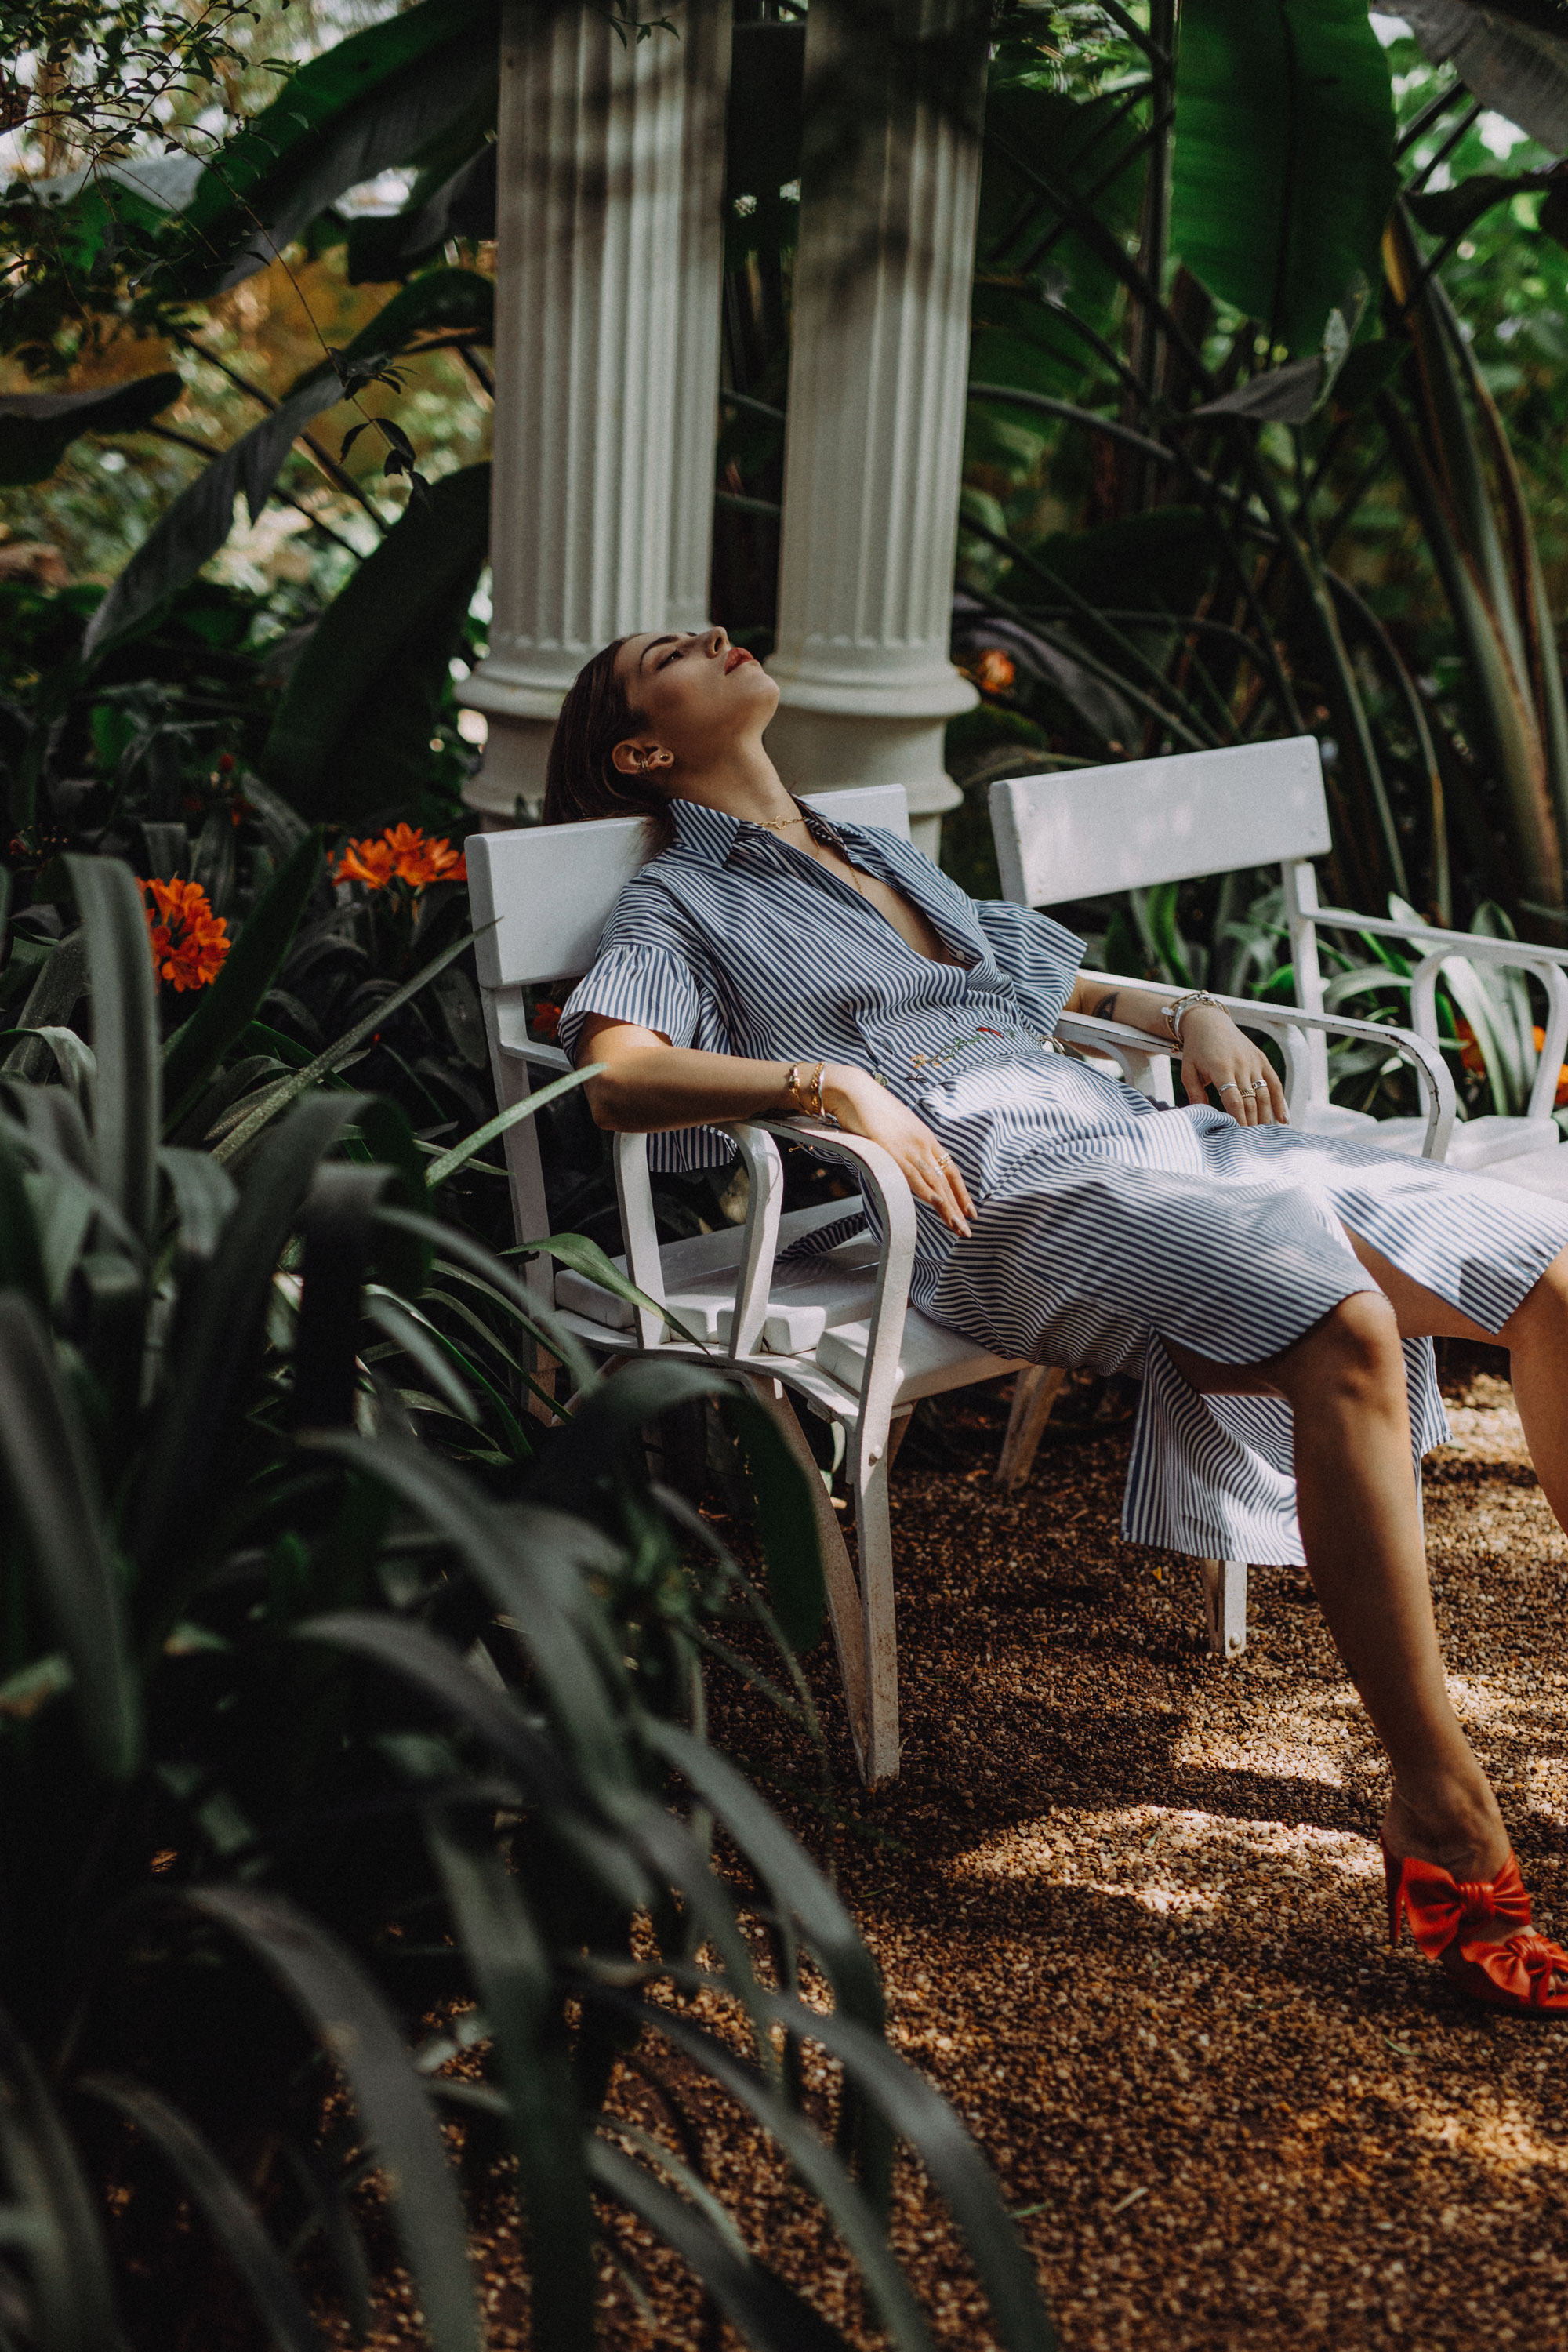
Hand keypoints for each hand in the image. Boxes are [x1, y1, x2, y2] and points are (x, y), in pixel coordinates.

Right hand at [820, 1065, 975, 1236]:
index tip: (970, 1210)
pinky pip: (913, 1176)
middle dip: (958, 1207)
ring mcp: (909, 1148)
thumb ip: (902, 1147)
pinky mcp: (892, 1151)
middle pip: (946, 1180)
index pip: (950, 1170)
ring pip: (934, 1182)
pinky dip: (927, 1192)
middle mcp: (922, 1143)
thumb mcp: (893, 1129)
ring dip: (948, 1207)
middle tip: (968, 1230)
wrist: (853, 1091)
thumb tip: (902, 1163)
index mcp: (925, 1137)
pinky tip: (938, 1205)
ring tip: (958, 1228)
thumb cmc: (868, 1108)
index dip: (961, 1192)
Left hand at [1178, 1006, 1288, 1126]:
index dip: (1238, 1118)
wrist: (1209, 1023)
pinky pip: (1274, 1083)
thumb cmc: (1196, 1050)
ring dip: (1266, 1116)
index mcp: (1221, 1068)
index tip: (1240, 1136)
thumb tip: (1203, 1116)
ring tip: (1265, 1135)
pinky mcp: (1262, 1060)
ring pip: (1264, 1094)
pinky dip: (1280, 1101)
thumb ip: (1195, 1094)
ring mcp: (1254, 1062)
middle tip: (1252, 1142)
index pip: (1233, 1099)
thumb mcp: (1188, 1071)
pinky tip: (1283, 1119)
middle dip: (1252, 1122)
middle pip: (1250, 1100)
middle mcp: (1241, 1065)